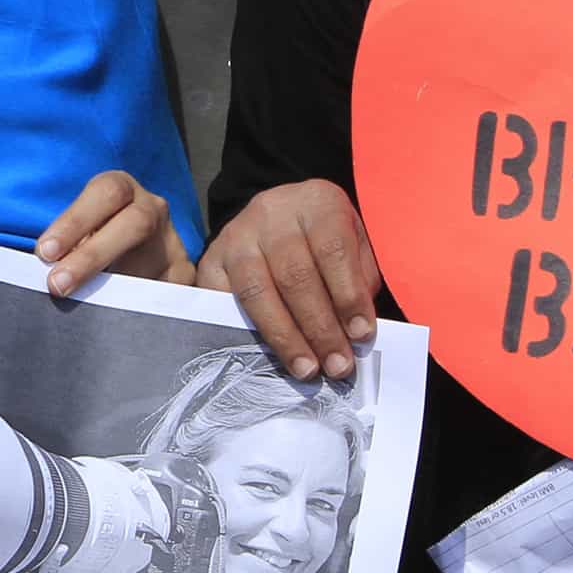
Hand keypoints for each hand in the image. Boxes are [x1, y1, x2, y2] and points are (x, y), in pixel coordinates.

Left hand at [35, 171, 192, 295]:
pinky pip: (167, 294)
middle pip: (136, 223)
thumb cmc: (85, 240)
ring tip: (82, 310)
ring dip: (113, 290)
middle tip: (58, 285)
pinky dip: (138, 310)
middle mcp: (153, 209)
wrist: (127, 254)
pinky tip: (113, 323)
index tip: (46, 252)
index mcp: (122, 190)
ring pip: (153, 262)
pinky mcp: (185, 276)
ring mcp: (172, 243)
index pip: (107, 193)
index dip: (75, 221)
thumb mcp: (75, 232)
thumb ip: (63, 246)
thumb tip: (45, 272)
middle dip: (93, 256)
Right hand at [196, 181, 378, 380]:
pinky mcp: (211, 261)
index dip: (347, 295)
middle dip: (319, 327)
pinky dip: (244, 332)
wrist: (278, 216)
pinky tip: (263, 356)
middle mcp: (272, 214)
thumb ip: (359, 282)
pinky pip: (223, 303)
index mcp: (316, 203)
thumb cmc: (325, 240)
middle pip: (294, 276)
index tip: (360, 334)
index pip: (333, 250)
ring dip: (284, 337)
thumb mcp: (355, 245)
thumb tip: (355, 334)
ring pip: (258, 292)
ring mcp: (237, 237)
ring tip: (307, 368)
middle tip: (337, 365)